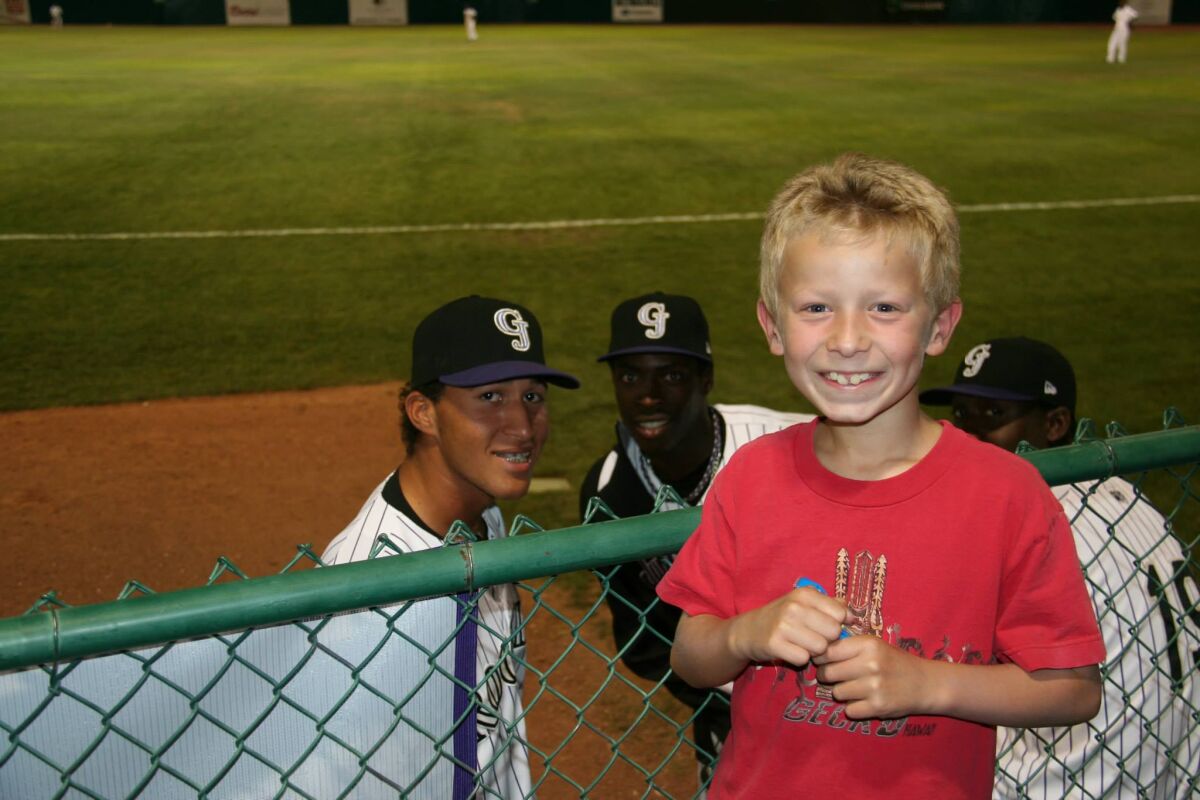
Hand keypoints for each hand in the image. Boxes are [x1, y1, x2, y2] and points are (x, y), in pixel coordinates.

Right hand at [726, 587, 846, 667]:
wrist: (748, 630)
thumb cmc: (783, 617)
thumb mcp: (805, 603)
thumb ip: (831, 606)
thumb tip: (854, 616)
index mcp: (805, 594)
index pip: (840, 614)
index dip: (836, 624)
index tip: (824, 627)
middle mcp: (794, 607)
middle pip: (833, 632)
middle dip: (826, 640)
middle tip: (811, 638)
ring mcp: (783, 625)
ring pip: (820, 648)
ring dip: (813, 651)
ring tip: (801, 644)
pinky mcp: (774, 644)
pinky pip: (803, 659)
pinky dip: (799, 659)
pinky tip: (790, 650)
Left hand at [813, 635, 936, 718]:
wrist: (925, 684)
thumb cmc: (894, 662)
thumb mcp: (875, 645)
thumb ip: (848, 645)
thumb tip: (816, 647)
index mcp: (868, 644)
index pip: (828, 651)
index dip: (820, 657)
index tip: (822, 660)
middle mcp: (870, 664)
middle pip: (828, 673)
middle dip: (827, 676)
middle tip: (835, 676)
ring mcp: (874, 687)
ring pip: (836, 693)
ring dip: (841, 692)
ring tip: (855, 688)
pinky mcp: (877, 707)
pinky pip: (849, 710)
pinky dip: (853, 708)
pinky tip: (864, 701)